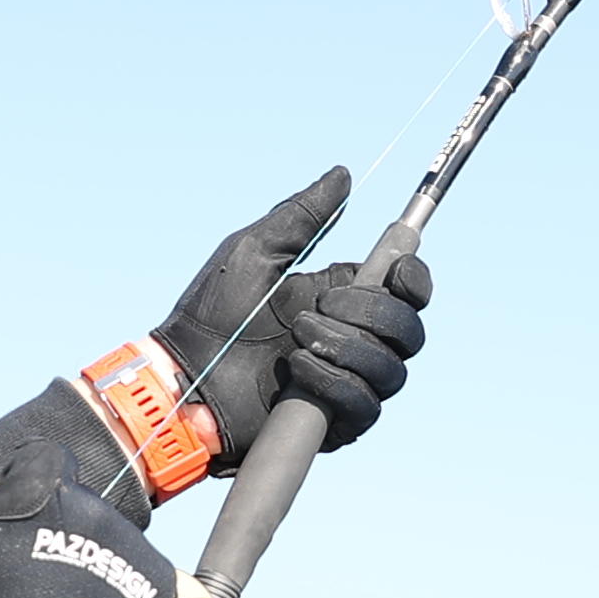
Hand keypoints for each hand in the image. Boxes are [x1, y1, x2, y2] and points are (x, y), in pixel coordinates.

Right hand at [0, 436, 177, 597]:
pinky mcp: (156, 587)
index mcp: (47, 484)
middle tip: (32, 572)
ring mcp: (131, 548)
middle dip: (59, 527)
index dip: (25, 486)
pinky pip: (135, 580)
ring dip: (88, 562)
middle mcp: (97, 507)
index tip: (16, 517)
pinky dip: (116, 595)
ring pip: (108, 542)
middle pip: (77, 504)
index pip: (42, 460)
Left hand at [153, 168, 437, 464]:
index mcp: (343, 299)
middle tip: (323, 306)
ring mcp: (348, 383)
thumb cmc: (212, 313)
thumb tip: (343, 174)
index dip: (414, 279)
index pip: (407, 290)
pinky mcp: (335, 422)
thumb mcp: (256, 251)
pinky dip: (335, 382)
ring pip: (392, 370)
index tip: (397, 271)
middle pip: (409, 329)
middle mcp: (356, 342)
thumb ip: (303, 215)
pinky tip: (299, 369)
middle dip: (373, 313)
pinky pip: (364, 405)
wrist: (184, 377)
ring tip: (299, 339)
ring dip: (349, 347)